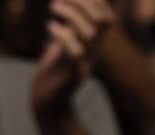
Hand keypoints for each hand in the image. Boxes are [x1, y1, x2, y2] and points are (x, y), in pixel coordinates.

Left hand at [31, 0, 114, 126]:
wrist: (48, 105)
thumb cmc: (54, 73)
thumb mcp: (64, 45)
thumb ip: (71, 27)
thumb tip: (71, 3)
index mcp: (94, 44)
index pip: (106, 15)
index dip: (95, 0)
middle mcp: (94, 52)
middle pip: (102, 20)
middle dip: (84, 2)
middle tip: (59, 0)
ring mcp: (85, 63)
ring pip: (90, 34)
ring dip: (71, 15)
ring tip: (53, 7)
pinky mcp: (72, 76)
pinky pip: (74, 52)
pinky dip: (62, 35)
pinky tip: (50, 26)